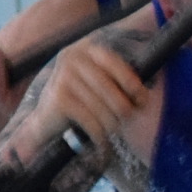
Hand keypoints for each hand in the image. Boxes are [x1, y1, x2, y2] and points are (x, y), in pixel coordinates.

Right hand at [18, 37, 149, 159]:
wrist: (47, 119)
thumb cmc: (82, 101)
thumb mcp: (98, 84)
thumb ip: (117, 82)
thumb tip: (145, 96)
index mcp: (85, 49)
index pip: (112, 62)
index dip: (130, 81)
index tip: (143, 99)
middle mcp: (71, 58)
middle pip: (107, 86)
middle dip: (123, 105)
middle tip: (130, 118)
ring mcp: (62, 77)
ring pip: (99, 105)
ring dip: (111, 122)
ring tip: (114, 130)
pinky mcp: (58, 98)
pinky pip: (89, 119)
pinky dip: (99, 134)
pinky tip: (102, 141)